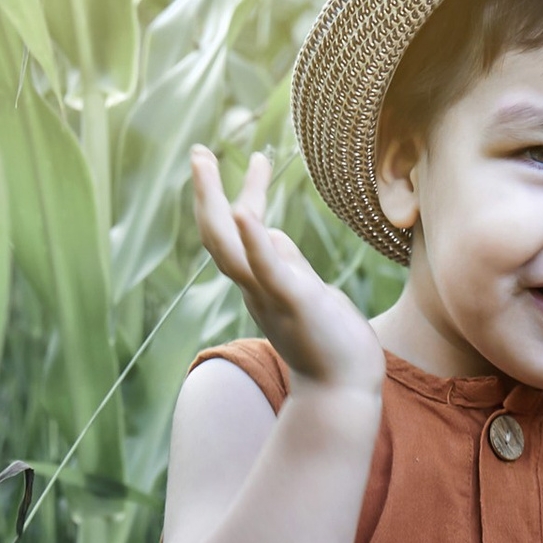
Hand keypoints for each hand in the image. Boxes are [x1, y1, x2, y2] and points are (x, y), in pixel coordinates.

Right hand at [191, 149, 384, 399]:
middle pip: (216, 236)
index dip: (245, 194)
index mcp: (261, 285)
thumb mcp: (308, 294)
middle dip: (205, 193)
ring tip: (204, 163)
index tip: (259, 159)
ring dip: (212, 203)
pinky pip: (266, 270)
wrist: (344, 392)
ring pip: (226, 248)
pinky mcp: (294, 303)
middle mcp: (255, 289)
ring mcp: (270, 296)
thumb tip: (273, 232)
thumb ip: (289, 266)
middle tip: (199, 151)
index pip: (241, 234)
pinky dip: (253, 241)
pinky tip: (243, 211)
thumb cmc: (333, 346)